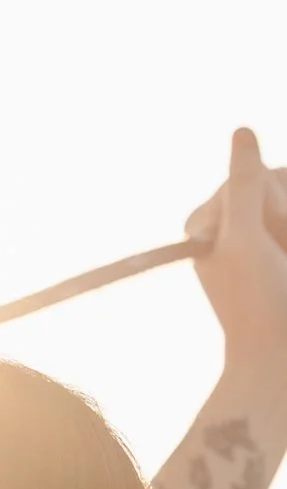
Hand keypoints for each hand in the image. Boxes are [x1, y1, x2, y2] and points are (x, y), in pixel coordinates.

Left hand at [186, 127, 286, 375]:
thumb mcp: (246, 238)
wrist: (277, 359)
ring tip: (284, 263)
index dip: (274, 203)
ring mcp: (261, 237)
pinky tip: (284, 256)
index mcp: (209, 220)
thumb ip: (244, 185)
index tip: (262, 244)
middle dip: (285, 215)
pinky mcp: (276, 245)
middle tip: (279, 260)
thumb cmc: (258, 301)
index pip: (262, 177)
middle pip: (280, 185)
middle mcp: (232, 226)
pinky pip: (285, 226)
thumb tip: (242, 130)